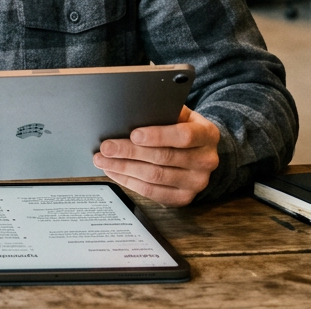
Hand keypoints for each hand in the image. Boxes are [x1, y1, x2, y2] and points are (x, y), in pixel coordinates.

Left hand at [93, 106, 220, 206]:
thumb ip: (162, 112)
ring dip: (124, 168)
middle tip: (106, 147)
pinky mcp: (184, 198)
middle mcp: (206, 161)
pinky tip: (114, 172)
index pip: (184, 136)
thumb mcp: (179, 114)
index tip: (134, 134)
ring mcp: (196, 183)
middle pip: (163, 157)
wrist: (198, 151)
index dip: (158, 136)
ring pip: (154, 176)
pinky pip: (152, 192)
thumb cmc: (182, 127)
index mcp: (207, 135)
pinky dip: (129, 181)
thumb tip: (131, 112)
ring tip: (103, 160)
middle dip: (130, 152)